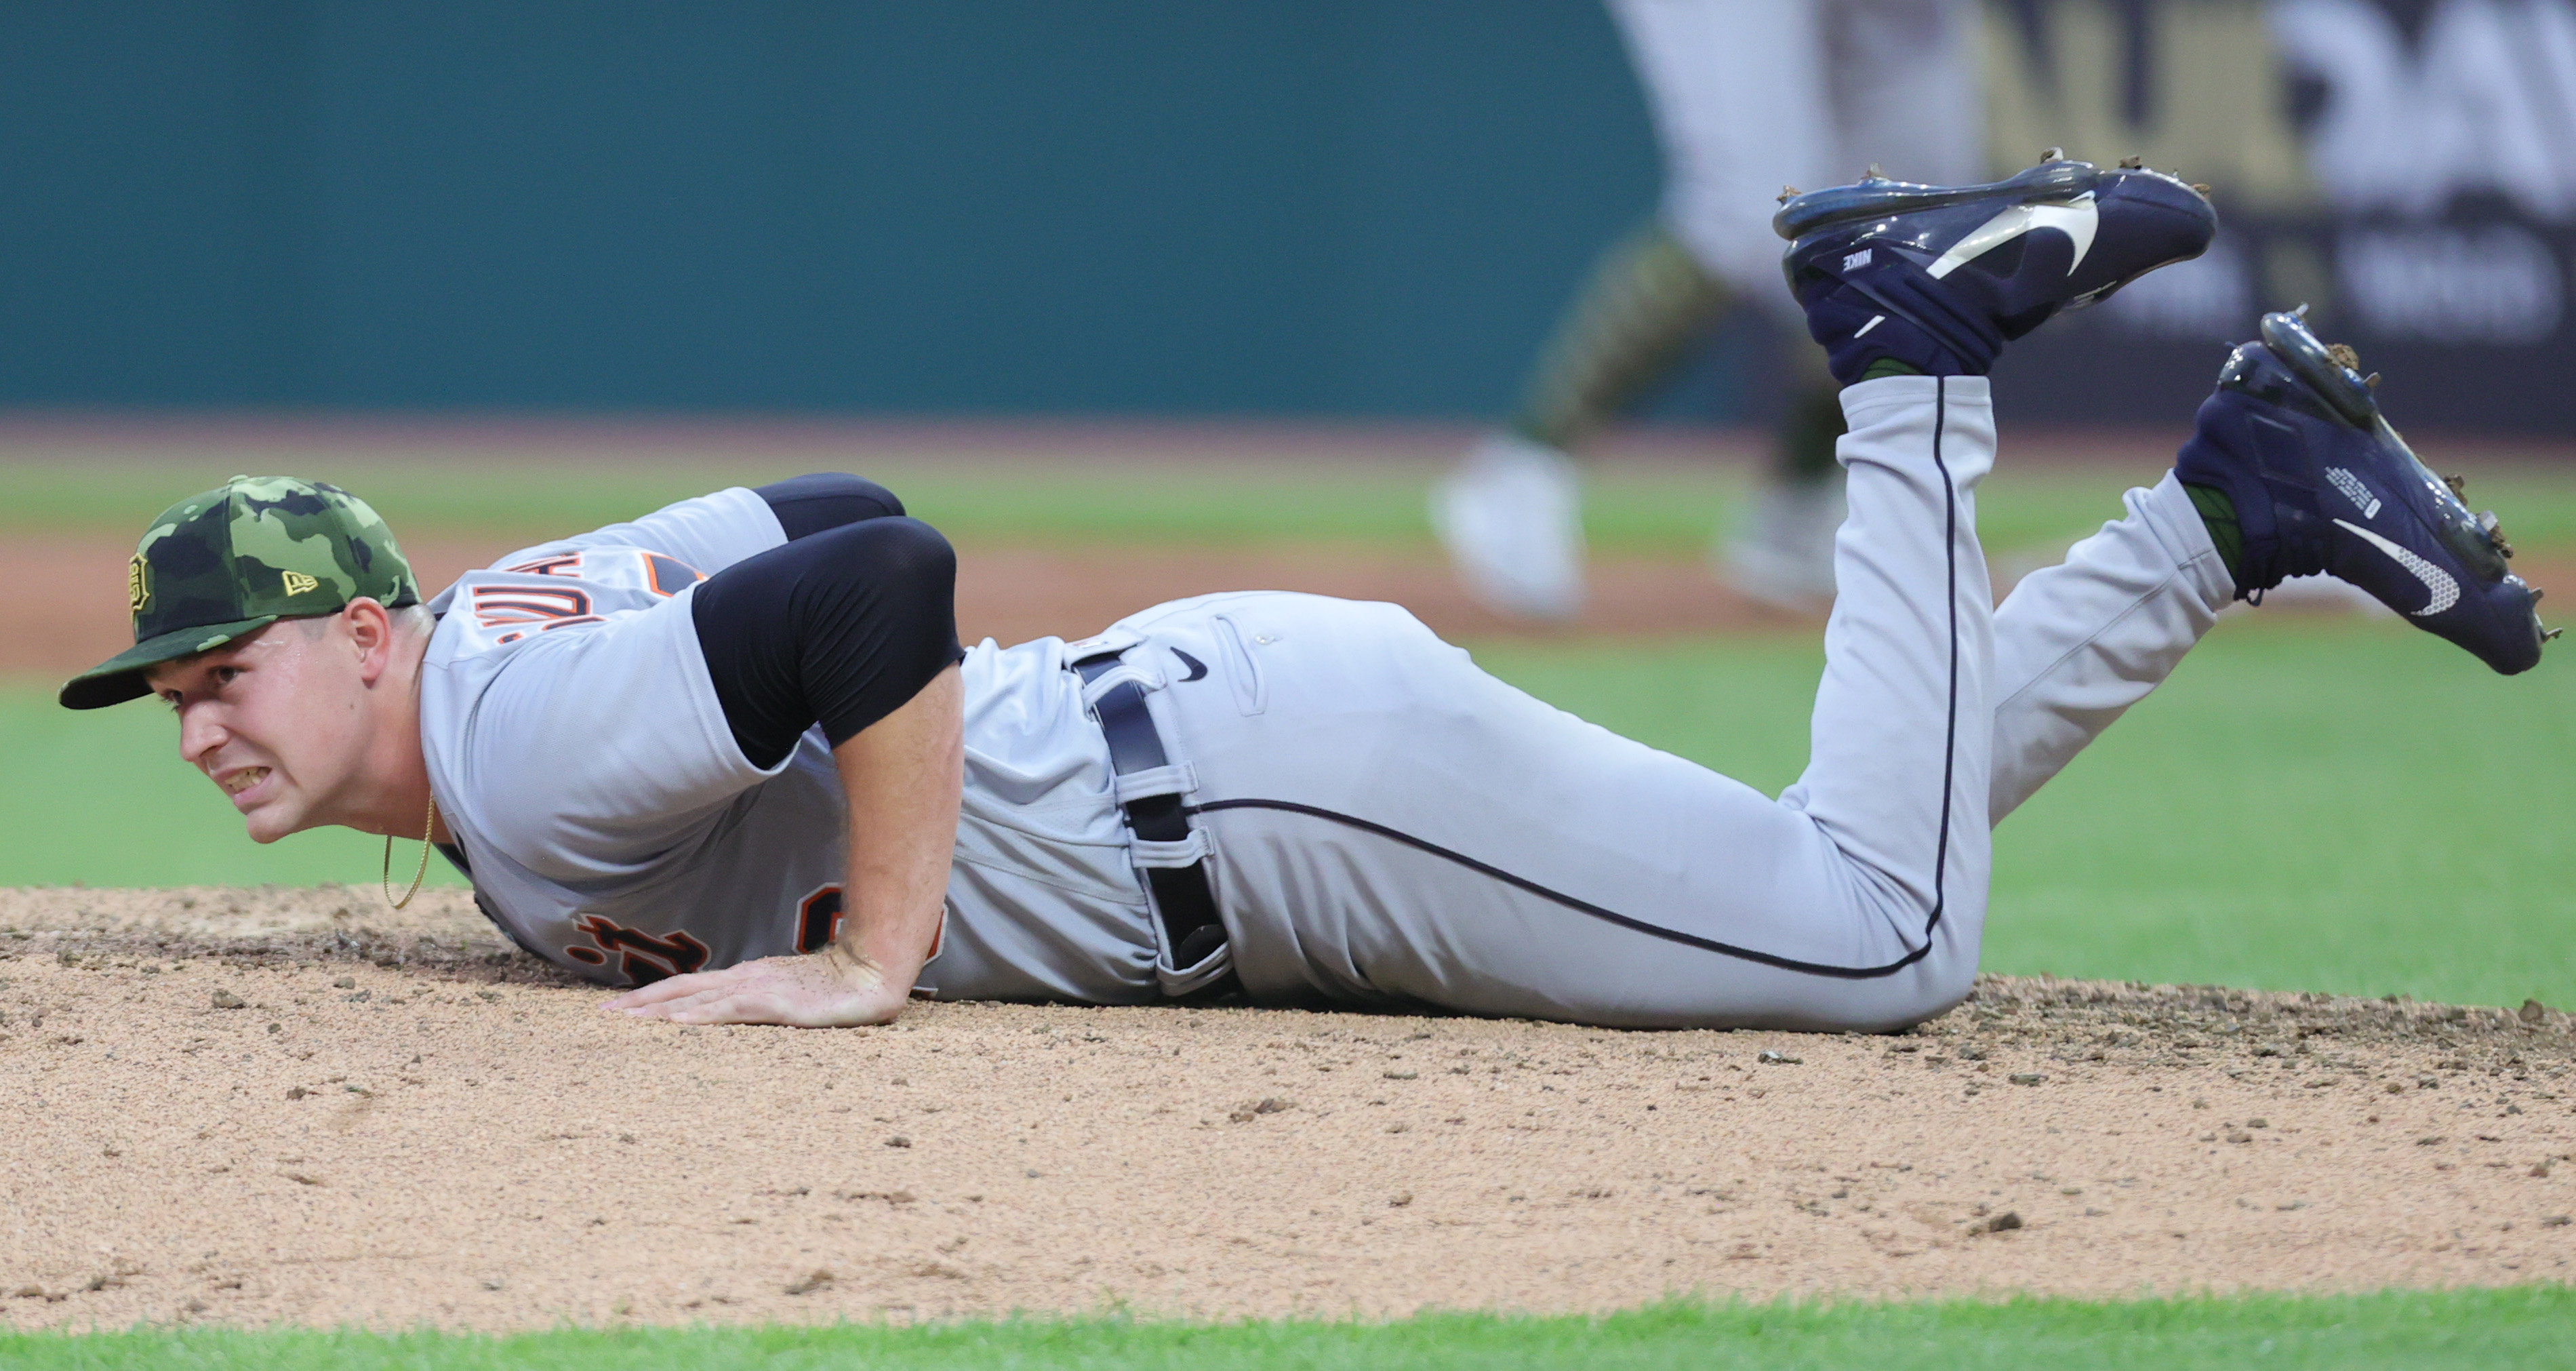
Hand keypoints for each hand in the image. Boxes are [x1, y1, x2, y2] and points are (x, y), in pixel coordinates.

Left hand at [600, 944, 911, 1026]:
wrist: (872, 974)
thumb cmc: (838, 988)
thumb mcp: (790, 999)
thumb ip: (763, 1004)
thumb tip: (734, 1016)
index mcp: (746, 980)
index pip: (689, 987)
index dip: (651, 996)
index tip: (616, 1009)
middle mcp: (744, 980)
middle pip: (681, 989)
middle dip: (639, 1003)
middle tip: (601, 1016)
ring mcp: (759, 989)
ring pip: (695, 998)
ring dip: (656, 1009)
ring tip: (624, 1021)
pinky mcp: (775, 1003)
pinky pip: (729, 1010)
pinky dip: (698, 1016)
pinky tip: (674, 1023)